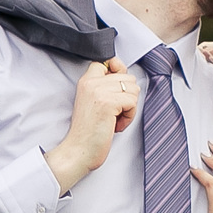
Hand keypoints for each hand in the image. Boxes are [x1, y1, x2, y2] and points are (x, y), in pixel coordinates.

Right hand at [43, 58, 139, 193]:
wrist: (78, 151)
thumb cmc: (88, 131)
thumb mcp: (93, 102)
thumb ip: (105, 86)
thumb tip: (125, 74)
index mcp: (86, 80)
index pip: (109, 61)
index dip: (119, 74)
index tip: (115, 93)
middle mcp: (91, 82)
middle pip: (128, 77)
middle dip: (127, 97)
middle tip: (113, 113)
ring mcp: (99, 91)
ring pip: (133, 89)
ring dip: (129, 108)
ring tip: (114, 120)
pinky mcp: (108, 103)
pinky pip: (133, 103)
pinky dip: (129, 117)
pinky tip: (115, 126)